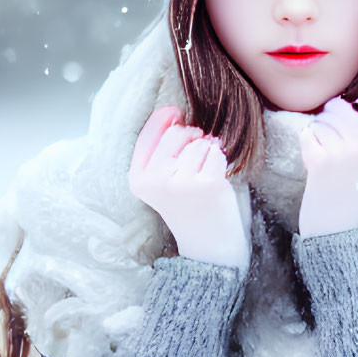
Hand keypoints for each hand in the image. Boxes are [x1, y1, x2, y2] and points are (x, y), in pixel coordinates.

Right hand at [128, 106, 251, 271]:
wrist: (208, 246)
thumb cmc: (186, 205)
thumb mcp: (160, 180)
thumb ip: (160, 148)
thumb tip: (173, 110)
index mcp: (138, 179)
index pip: (148, 132)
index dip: (164, 117)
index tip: (176, 114)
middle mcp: (155, 180)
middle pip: (177, 133)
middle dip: (191, 137)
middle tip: (195, 158)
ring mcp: (181, 183)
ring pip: (199, 141)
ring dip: (206, 151)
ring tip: (203, 174)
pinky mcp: (207, 184)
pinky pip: (216, 152)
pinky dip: (220, 160)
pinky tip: (215, 178)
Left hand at [297, 96, 357, 237]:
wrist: (341, 232)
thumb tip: (356, 98)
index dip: (353, 122)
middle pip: (339, 108)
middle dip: (332, 127)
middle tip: (339, 158)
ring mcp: (349, 150)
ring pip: (321, 120)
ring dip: (320, 139)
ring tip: (330, 165)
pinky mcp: (322, 159)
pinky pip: (306, 134)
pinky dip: (307, 148)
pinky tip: (317, 169)